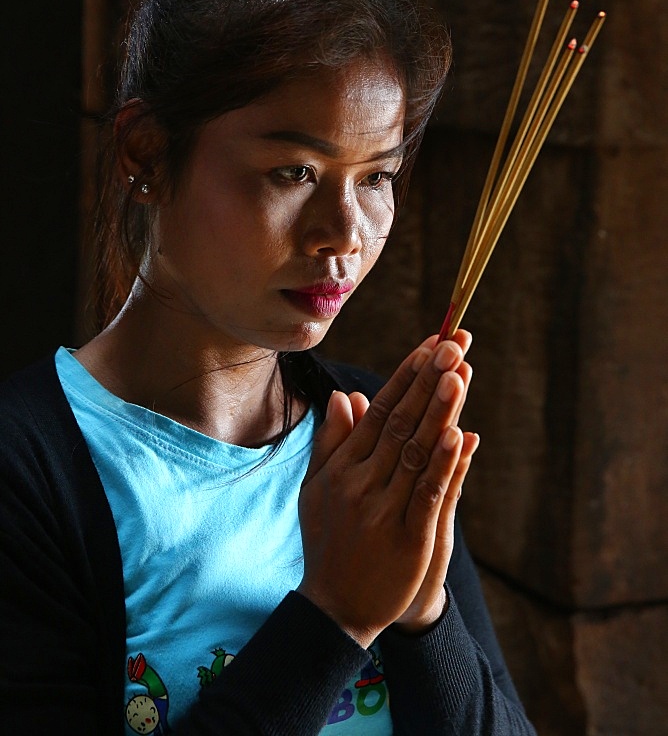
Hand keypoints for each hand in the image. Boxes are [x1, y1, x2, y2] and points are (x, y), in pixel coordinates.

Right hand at [297, 332, 477, 648]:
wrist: (334, 609)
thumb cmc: (328, 542)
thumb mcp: (318, 488)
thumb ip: (332, 441)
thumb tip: (344, 394)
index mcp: (343, 466)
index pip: (379, 409)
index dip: (407, 375)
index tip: (431, 344)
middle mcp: (361, 481)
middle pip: (402, 420)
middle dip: (429, 379)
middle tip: (454, 343)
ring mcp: (384, 509)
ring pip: (416, 449)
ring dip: (440, 408)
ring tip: (459, 372)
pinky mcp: (409, 537)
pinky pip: (428, 492)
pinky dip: (444, 463)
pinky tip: (460, 434)